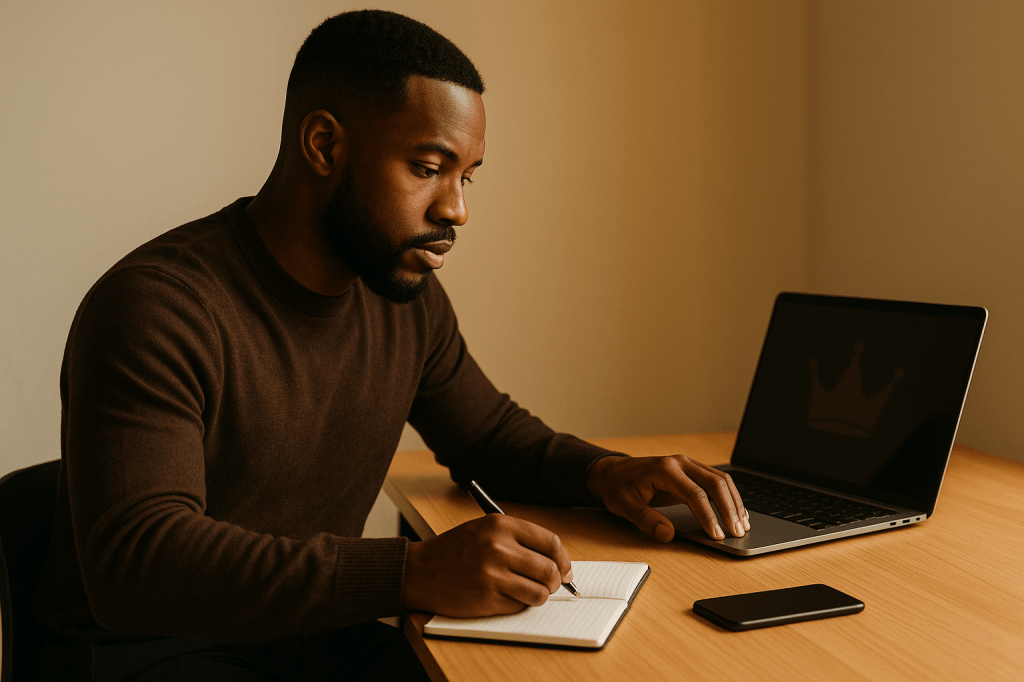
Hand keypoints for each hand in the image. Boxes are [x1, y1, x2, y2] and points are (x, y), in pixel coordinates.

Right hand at [402, 514, 573, 616]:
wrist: (419, 571)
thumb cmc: (455, 550)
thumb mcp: (485, 529)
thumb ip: (519, 540)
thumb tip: (558, 562)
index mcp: (500, 525)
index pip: (550, 542)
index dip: (563, 559)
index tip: (565, 568)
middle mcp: (498, 547)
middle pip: (549, 569)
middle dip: (555, 581)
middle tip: (550, 585)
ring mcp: (492, 574)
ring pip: (539, 592)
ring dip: (539, 596)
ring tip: (528, 592)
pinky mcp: (486, 598)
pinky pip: (520, 606)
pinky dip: (519, 604)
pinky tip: (506, 596)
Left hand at [587, 455, 748, 541]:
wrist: (613, 472)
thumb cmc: (619, 487)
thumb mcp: (625, 506)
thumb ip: (646, 520)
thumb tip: (668, 535)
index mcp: (665, 470)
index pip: (695, 494)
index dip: (708, 516)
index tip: (717, 535)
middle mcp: (681, 463)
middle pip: (715, 483)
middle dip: (729, 509)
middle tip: (737, 533)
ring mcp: (688, 465)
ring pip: (721, 480)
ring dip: (734, 502)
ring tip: (742, 526)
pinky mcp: (692, 471)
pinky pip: (717, 481)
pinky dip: (729, 497)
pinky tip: (737, 513)